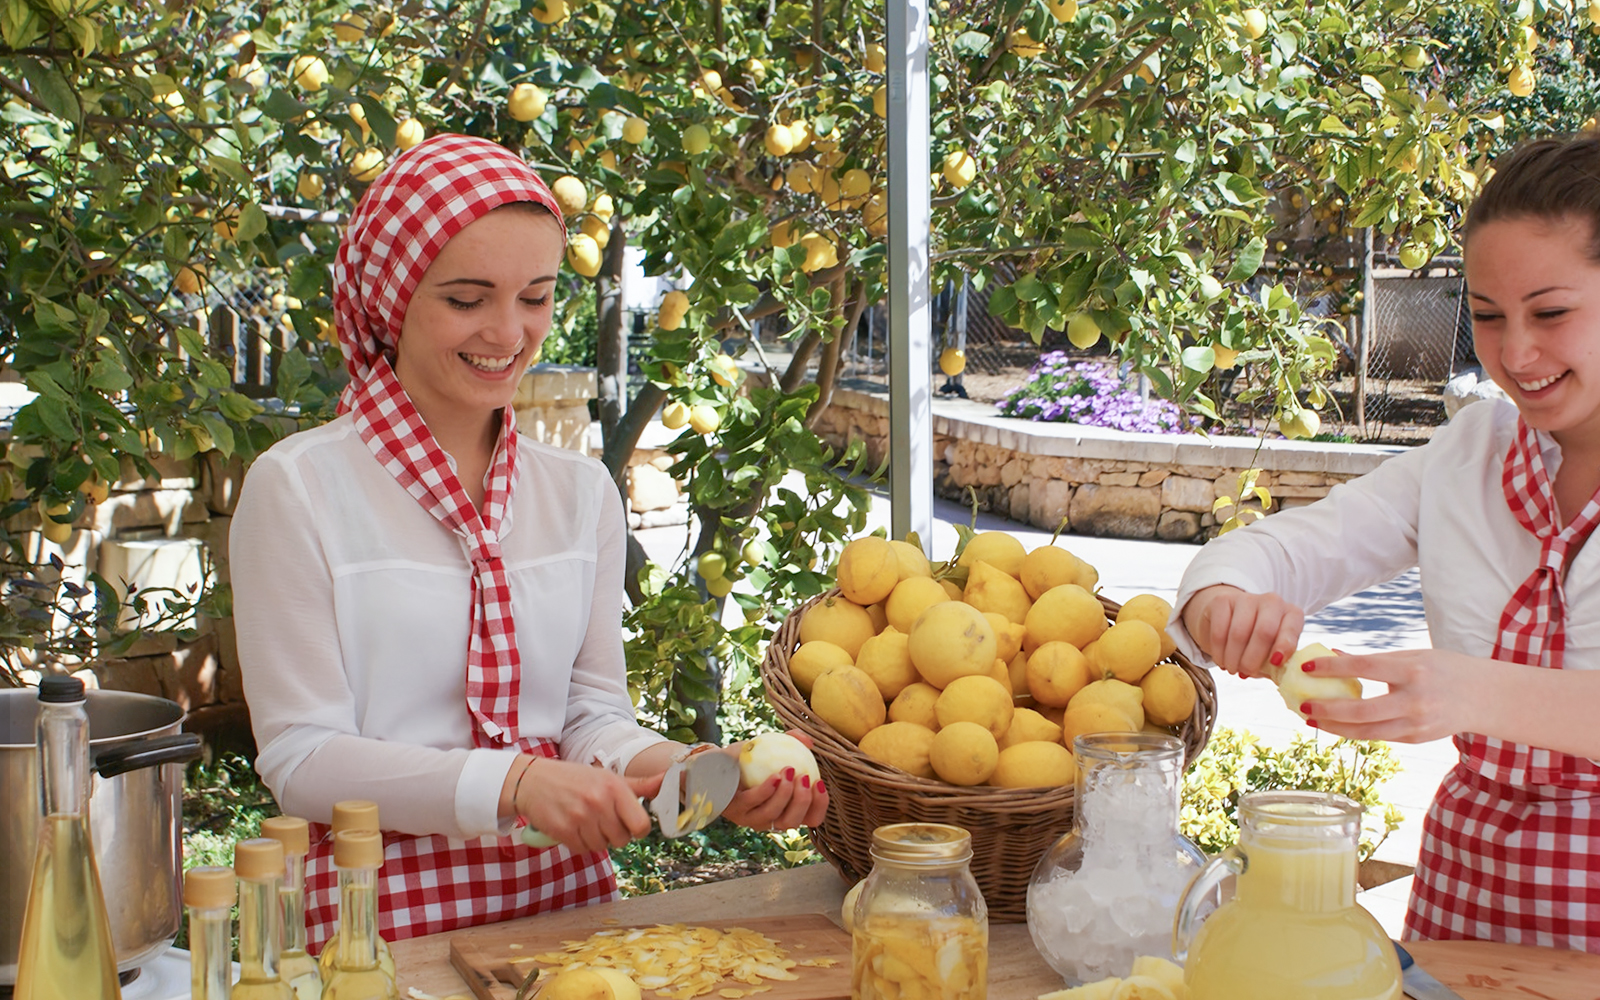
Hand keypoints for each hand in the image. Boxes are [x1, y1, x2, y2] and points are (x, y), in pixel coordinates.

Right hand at [514, 757, 660, 854]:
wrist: (533, 780)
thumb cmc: (576, 779)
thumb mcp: (608, 777)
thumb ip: (639, 785)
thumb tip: (668, 778)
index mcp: (614, 787)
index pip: (642, 825)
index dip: (637, 829)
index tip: (628, 823)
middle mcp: (599, 801)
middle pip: (622, 840)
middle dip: (615, 834)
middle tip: (602, 820)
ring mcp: (580, 817)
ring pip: (602, 847)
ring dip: (596, 839)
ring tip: (586, 821)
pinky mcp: (563, 830)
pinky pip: (583, 850)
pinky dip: (580, 843)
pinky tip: (573, 827)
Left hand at [720, 730, 829, 831]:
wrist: (714, 762)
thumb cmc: (748, 759)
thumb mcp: (771, 748)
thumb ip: (791, 742)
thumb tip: (809, 742)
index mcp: (785, 809)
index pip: (810, 818)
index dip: (820, 806)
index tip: (820, 783)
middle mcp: (770, 819)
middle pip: (793, 823)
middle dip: (803, 802)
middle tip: (805, 778)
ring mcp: (751, 818)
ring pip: (774, 817)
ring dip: (786, 795)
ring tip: (789, 771)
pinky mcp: (735, 810)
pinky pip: (754, 803)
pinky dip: (768, 790)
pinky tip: (775, 776)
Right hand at [1183, 584, 1304, 678]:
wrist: (1228, 619)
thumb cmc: (1256, 642)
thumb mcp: (1272, 653)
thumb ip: (1279, 665)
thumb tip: (1281, 680)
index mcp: (1291, 614)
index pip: (1291, 628)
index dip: (1284, 646)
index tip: (1275, 662)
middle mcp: (1272, 602)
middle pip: (1264, 631)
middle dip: (1252, 658)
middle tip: (1245, 672)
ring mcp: (1246, 598)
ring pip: (1239, 633)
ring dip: (1233, 658)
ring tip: (1231, 668)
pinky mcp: (1222, 601)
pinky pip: (1219, 631)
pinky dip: (1219, 651)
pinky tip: (1221, 659)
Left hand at [1298, 647, 1484, 743]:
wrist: (1484, 696)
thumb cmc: (1443, 669)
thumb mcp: (1412, 655)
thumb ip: (1374, 659)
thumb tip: (1332, 655)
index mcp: (1413, 670)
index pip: (1364, 668)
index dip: (1333, 669)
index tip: (1307, 667)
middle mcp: (1415, 700)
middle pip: (1362, 711)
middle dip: (1327, 709)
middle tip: (1302, 704)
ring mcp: (1417, 724)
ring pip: (1367, 732)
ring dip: (1335, 727)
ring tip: (1312, 718)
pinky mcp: (1417, 739)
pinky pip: (1379, 736)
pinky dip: (1354, 731)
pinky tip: (1335, 724)